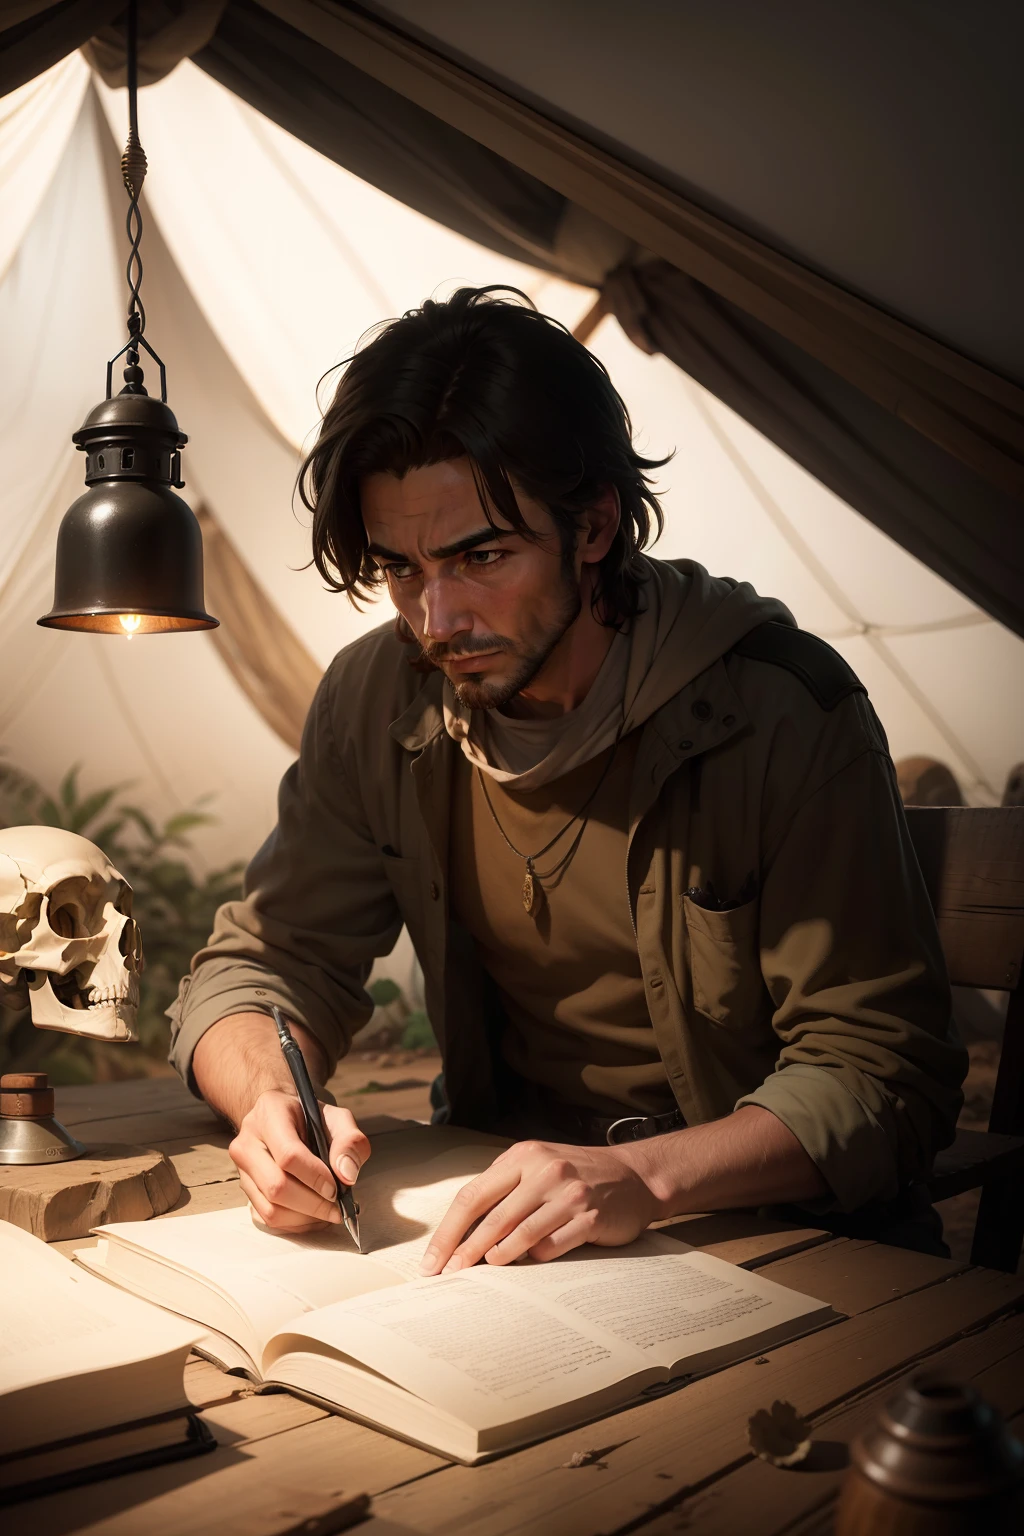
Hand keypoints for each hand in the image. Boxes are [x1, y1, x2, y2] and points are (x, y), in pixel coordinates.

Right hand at [229, 1089, 369, 1232]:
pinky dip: (294, 1224)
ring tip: (327, 1212)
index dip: (315, 1178)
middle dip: (313, 1205)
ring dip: (304, 1218)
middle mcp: (247, 1143)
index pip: (289, 1155)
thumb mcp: (337, 1118)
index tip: (336, 1189)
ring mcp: (241, 1169)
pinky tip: (312, 1215)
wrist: (280, 1117)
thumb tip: (347, 1175)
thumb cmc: (310, 1118)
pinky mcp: (244, 1189)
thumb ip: (350, 1141)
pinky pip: (266, 1218)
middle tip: (337, 1208)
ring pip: (270, 1209)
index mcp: (270, 1115)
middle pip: (276, 1187)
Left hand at [420, 1139, 660, 1273]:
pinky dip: (536, 1258)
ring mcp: (570, 1194)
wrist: (634, 1176)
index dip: (448, 1231)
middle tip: (448, 1275)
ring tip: (482, 1272)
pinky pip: (553, 1245)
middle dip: (465, 1251)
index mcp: (524, 1156)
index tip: (432, 1259)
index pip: (473, 1195)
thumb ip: (504, 1189)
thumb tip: (460, 1232)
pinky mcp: (592, 1217)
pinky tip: (527, 1264)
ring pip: (521, 1233)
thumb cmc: (576, 1175)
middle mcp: (545, 1170)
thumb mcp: (538, 1167)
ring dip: (497, 1257)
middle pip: (492, 1218)